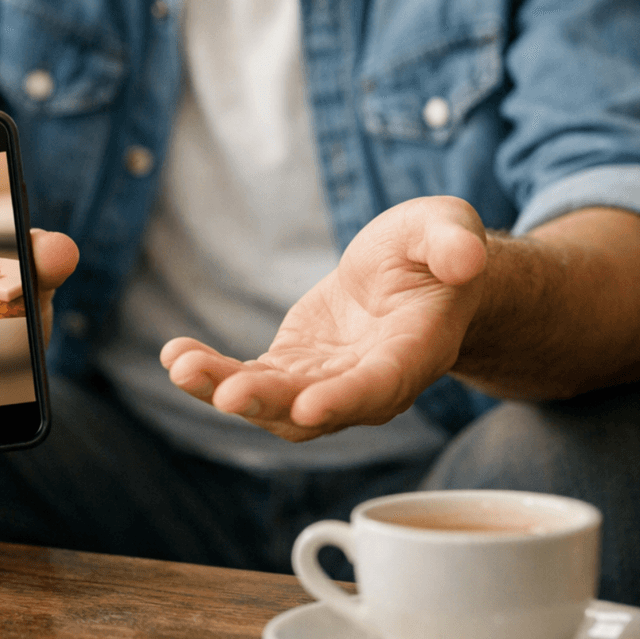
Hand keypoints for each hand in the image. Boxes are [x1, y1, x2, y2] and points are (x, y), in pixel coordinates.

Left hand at [161, 196, 487, 441]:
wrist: (414, 276)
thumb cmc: (435, 253)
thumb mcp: (448, 230)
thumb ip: (453, 244)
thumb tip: (464, 257)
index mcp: (413, 353)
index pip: (380, 385)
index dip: (345, 399)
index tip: (307, 408)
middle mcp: (368, 384)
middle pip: (315, 408)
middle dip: (269, 403)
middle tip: (226, 394)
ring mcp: (326, 383)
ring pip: (274, 403)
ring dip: (225, 390)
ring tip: (181, 367)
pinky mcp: (292, 370)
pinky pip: (248, 380)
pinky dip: (212, 373)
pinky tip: (175, 355)